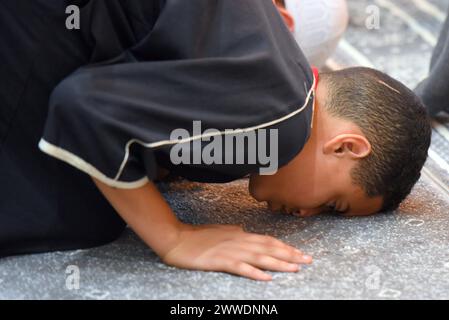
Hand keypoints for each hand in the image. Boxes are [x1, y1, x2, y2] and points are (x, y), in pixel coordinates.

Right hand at [161, 224, 311, 280]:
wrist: (177, 239)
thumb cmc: (197, 236)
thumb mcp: (220, 230)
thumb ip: (235, 232)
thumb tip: (245, 230)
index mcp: (240, 234)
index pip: (268, 240)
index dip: (285, 247)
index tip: (300, 252)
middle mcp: (239, 240)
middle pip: (269, 248)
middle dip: (290, 254)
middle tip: (308, 260)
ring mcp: (230, 251)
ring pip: (260, 257)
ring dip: (279, 263)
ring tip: (295, 268)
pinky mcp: (220, 261)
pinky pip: (241, 268)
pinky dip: (255, 273)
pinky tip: (267, 278)